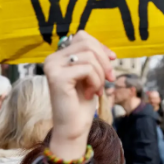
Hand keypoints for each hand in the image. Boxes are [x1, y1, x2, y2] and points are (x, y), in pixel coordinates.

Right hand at [43, 31, 115, 159]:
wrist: (74, 126)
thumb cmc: (82, 102)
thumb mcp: (91, 75)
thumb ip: (94, 59)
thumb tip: (110, 52)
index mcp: (58, 56)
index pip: (83, 36)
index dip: (100, 47)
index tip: (111, 61)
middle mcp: (51, 59)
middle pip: (87, 43)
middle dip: (104, 61)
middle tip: (109, 79)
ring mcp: (52, 67)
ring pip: (90, 56)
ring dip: (101, 75)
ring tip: (97, 90)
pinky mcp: (57, 78)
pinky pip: (88, 69)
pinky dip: (96, 82)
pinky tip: (91, 94)